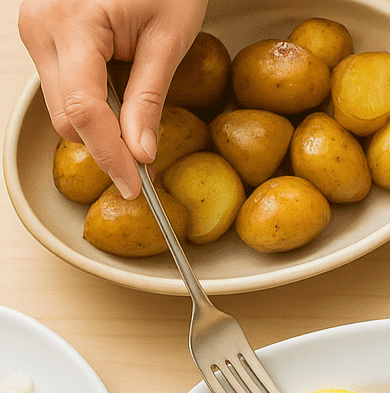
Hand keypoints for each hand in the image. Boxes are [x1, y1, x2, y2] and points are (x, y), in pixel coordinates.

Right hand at [18, 0, 207, 198]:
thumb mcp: (168, 38)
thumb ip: (149, 98)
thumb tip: (141, 154)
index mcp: (71, 24)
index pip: (83, 111)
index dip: (110, 156)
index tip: (136, 187)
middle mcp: (41, 28)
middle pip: (67, 118)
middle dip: (106, 147)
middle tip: (147, 167)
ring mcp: (36, 30)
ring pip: (61, 108)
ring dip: (99, 127)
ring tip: (137, 125)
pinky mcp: (42, 35)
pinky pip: (62, 87)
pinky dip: (92, 106)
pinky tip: (119, 101)